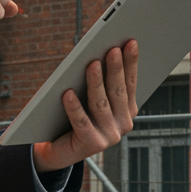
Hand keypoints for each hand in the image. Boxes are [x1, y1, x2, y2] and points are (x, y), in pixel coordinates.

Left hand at [33, 40, 138, 171]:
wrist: (59, 149)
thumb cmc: (76, 114)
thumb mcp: (91, 97)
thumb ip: (101, 81)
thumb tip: (99, 55)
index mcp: (128, 111)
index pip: (131, 83)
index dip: (131, 62)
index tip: (130, 42)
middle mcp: (123, 124)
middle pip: (118, 92)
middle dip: (116, 69)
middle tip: (112, 49)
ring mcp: (109, 137)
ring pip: (101, 104)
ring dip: (96, 83)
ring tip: (92, 63)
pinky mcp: (91, 145)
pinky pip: (81, 122)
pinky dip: (74, 107)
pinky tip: (67, 93)